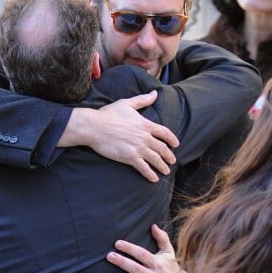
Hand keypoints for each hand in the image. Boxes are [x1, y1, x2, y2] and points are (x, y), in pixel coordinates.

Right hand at [61, 92, 178, 181]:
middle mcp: (145, 137)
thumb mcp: (127, 104)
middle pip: (162, 148)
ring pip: (156, 159)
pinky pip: (144, 168)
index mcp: (145, 124)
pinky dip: (150, 174)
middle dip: (169, 156)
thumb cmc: (109, 114)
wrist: (95, 126)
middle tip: (172, 161)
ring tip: (166, 171)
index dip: (172, 139)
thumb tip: (155, 93)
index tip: (176, 144)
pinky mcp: (130, 158)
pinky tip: (154, 179)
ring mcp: (138, 148)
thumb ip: (143, 100)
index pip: (164, 133)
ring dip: (162, 166)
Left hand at [104, 224, 191, 272]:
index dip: (130, 249)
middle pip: (136, 269)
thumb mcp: (169, 252)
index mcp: (157, 264)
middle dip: (122, 263)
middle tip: (109, 256)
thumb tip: (153, 225)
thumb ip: (162, 238)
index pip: (142, 254)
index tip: (117, 243)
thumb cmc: (172, 268)